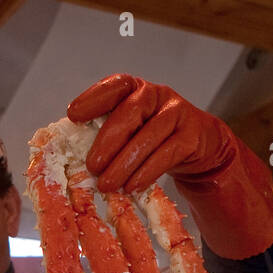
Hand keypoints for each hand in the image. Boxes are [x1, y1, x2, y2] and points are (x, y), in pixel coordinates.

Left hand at [67, 74, 272, 258]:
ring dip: (125, 163)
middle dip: (108, 141)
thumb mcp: (131, 131)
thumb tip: (72, 154)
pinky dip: (148, 172)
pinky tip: (133, 186)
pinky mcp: (192, 135)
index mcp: (135, 89)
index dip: (93, 98)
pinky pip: (168, 153)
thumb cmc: (153, 139)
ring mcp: (177, 113)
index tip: (73, 115)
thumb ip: (106, 134)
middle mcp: (156, 95)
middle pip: (130, 111)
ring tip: (108, 184)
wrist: (199, 147)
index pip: (114, 86)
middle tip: (93, 166)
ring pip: (149, 135)